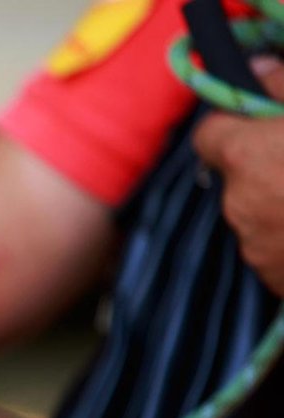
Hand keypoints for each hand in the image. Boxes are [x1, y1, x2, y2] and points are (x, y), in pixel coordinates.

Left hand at [193, 56, 283, 296]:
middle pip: (239, 176)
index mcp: (246, 157)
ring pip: (259, 213)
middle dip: (269, 164)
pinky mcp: (275, 280)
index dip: (233, 124)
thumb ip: (283, 85)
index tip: (262, 120)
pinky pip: (277, 249)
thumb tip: (257, 70)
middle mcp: (239, 205)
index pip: (209, 134)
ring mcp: (257, 248)